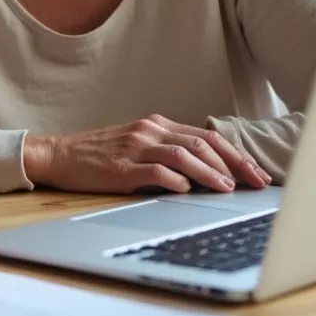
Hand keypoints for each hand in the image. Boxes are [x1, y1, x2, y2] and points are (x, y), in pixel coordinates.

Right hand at [23, 114, 271, 193]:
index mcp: (157, 124)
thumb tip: (208, 174)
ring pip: (184, 155)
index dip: (235, 154)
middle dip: (233, 164)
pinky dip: (175, 181)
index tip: (255, 172)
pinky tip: (188, 190)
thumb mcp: (138, 144)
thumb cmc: (100, 154)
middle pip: (202, 143)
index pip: (207, 136)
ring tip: (228, 188)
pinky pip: (154, 171)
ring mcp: (135, 147)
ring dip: (210, 173)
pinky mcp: (121, 167)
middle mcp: (150, 130)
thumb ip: (168, 152)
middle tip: (254, 182)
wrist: (60, 155)